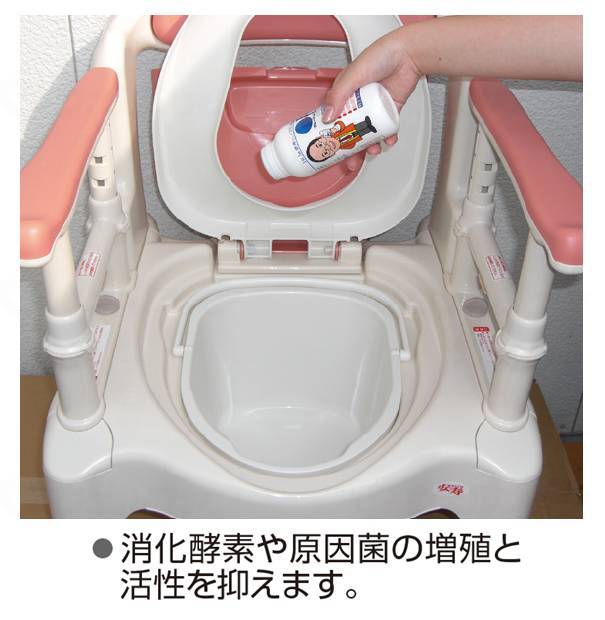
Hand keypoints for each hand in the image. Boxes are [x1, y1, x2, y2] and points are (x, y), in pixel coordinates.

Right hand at [321, 27, 421, 171]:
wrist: (408, 54)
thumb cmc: (380, 56)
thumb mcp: (353, 75)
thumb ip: (338, 96)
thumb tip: (327, 118)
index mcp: (345, 93)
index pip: (333, 118)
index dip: (330, 134)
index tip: (328, 148)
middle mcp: (358, 103)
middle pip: (350, 131)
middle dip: (350, 149)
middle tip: (350, 160)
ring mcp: (374, 108)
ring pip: (368, 133)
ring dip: (369, 146)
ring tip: (371, 152)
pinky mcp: (389, 111)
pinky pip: (386, 129)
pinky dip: (387, 137)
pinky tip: (388, 141)